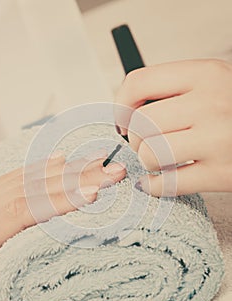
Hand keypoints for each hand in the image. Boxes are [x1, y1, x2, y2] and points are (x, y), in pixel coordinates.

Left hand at [0, 150, 125, 300]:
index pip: (20, 212)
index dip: (57, 201)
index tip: (92, 195)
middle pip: (34, 187)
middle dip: (77, 177)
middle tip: (113, 172)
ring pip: (30, 178)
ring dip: (67, 169)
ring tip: (98, 161)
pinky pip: (18, 176)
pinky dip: (42, 167)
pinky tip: (60, 160)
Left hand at [115, 59, 231, 195]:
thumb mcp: (211, 85)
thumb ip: (172, 92)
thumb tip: (124, 113)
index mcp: (205, 74)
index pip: (139, 82)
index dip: (120, 105)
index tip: (122, 121)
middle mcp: (211, 103)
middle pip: (140, 123)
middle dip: (135, 139)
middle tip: (146, 144)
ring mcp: (218, 140)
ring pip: (149, 153)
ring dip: (147, 162)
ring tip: (159, 161)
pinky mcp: (223, 174)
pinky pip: (167, 183)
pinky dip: (155, 186)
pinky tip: (159, 182)